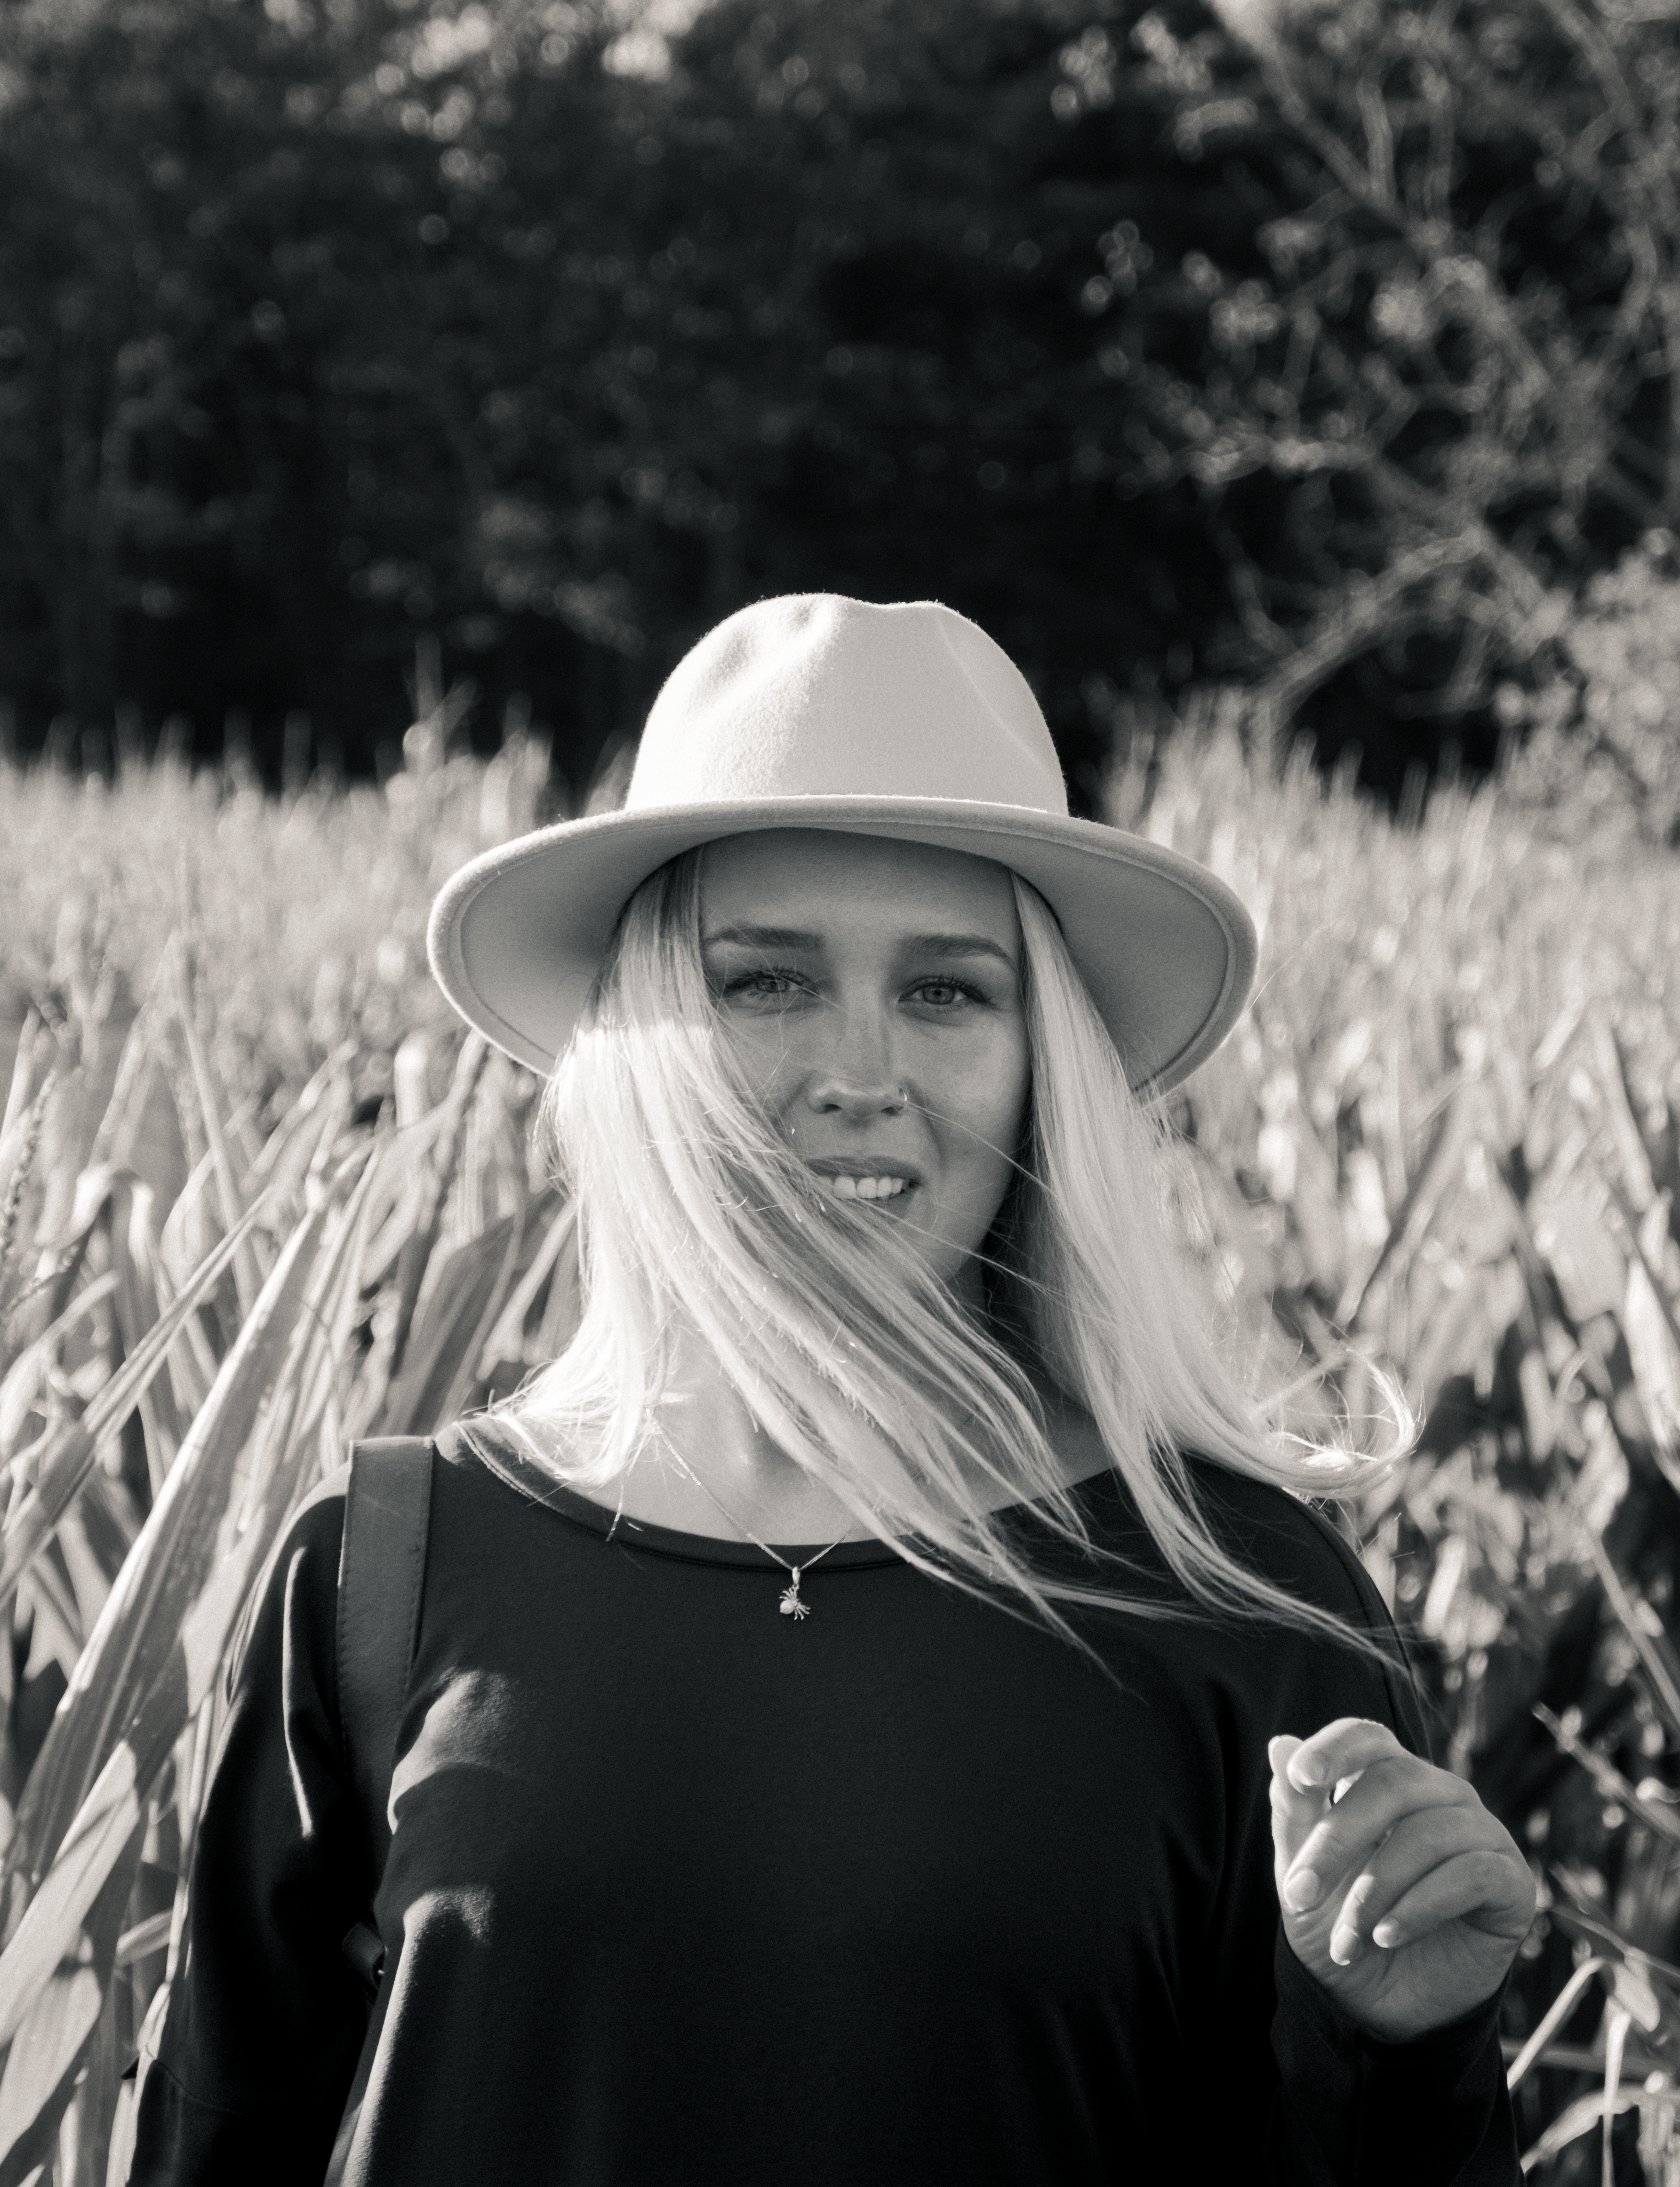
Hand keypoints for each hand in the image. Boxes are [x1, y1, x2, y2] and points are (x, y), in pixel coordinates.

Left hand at [1269, 1718, 1536, 2042]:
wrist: (1384, 2007)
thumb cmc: (1342, 1926)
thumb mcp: (1303, 1876)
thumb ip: (1294, 1813)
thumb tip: (1279, 1745)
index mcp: (1389, 1778)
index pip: (1367, 1737)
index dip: (1335, 1749)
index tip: (1302, 1778)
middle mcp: (1440, 1793)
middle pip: (1392, 1783)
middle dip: (1337, 1841)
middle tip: (1299, 1895)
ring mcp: (1481, 1833)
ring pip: (1427, 1833)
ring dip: (1373, 1891)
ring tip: (1346, 1940)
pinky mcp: (1510, 1881)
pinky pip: (1469, 1874)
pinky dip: (1420, 1907)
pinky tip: (1388, 1936)